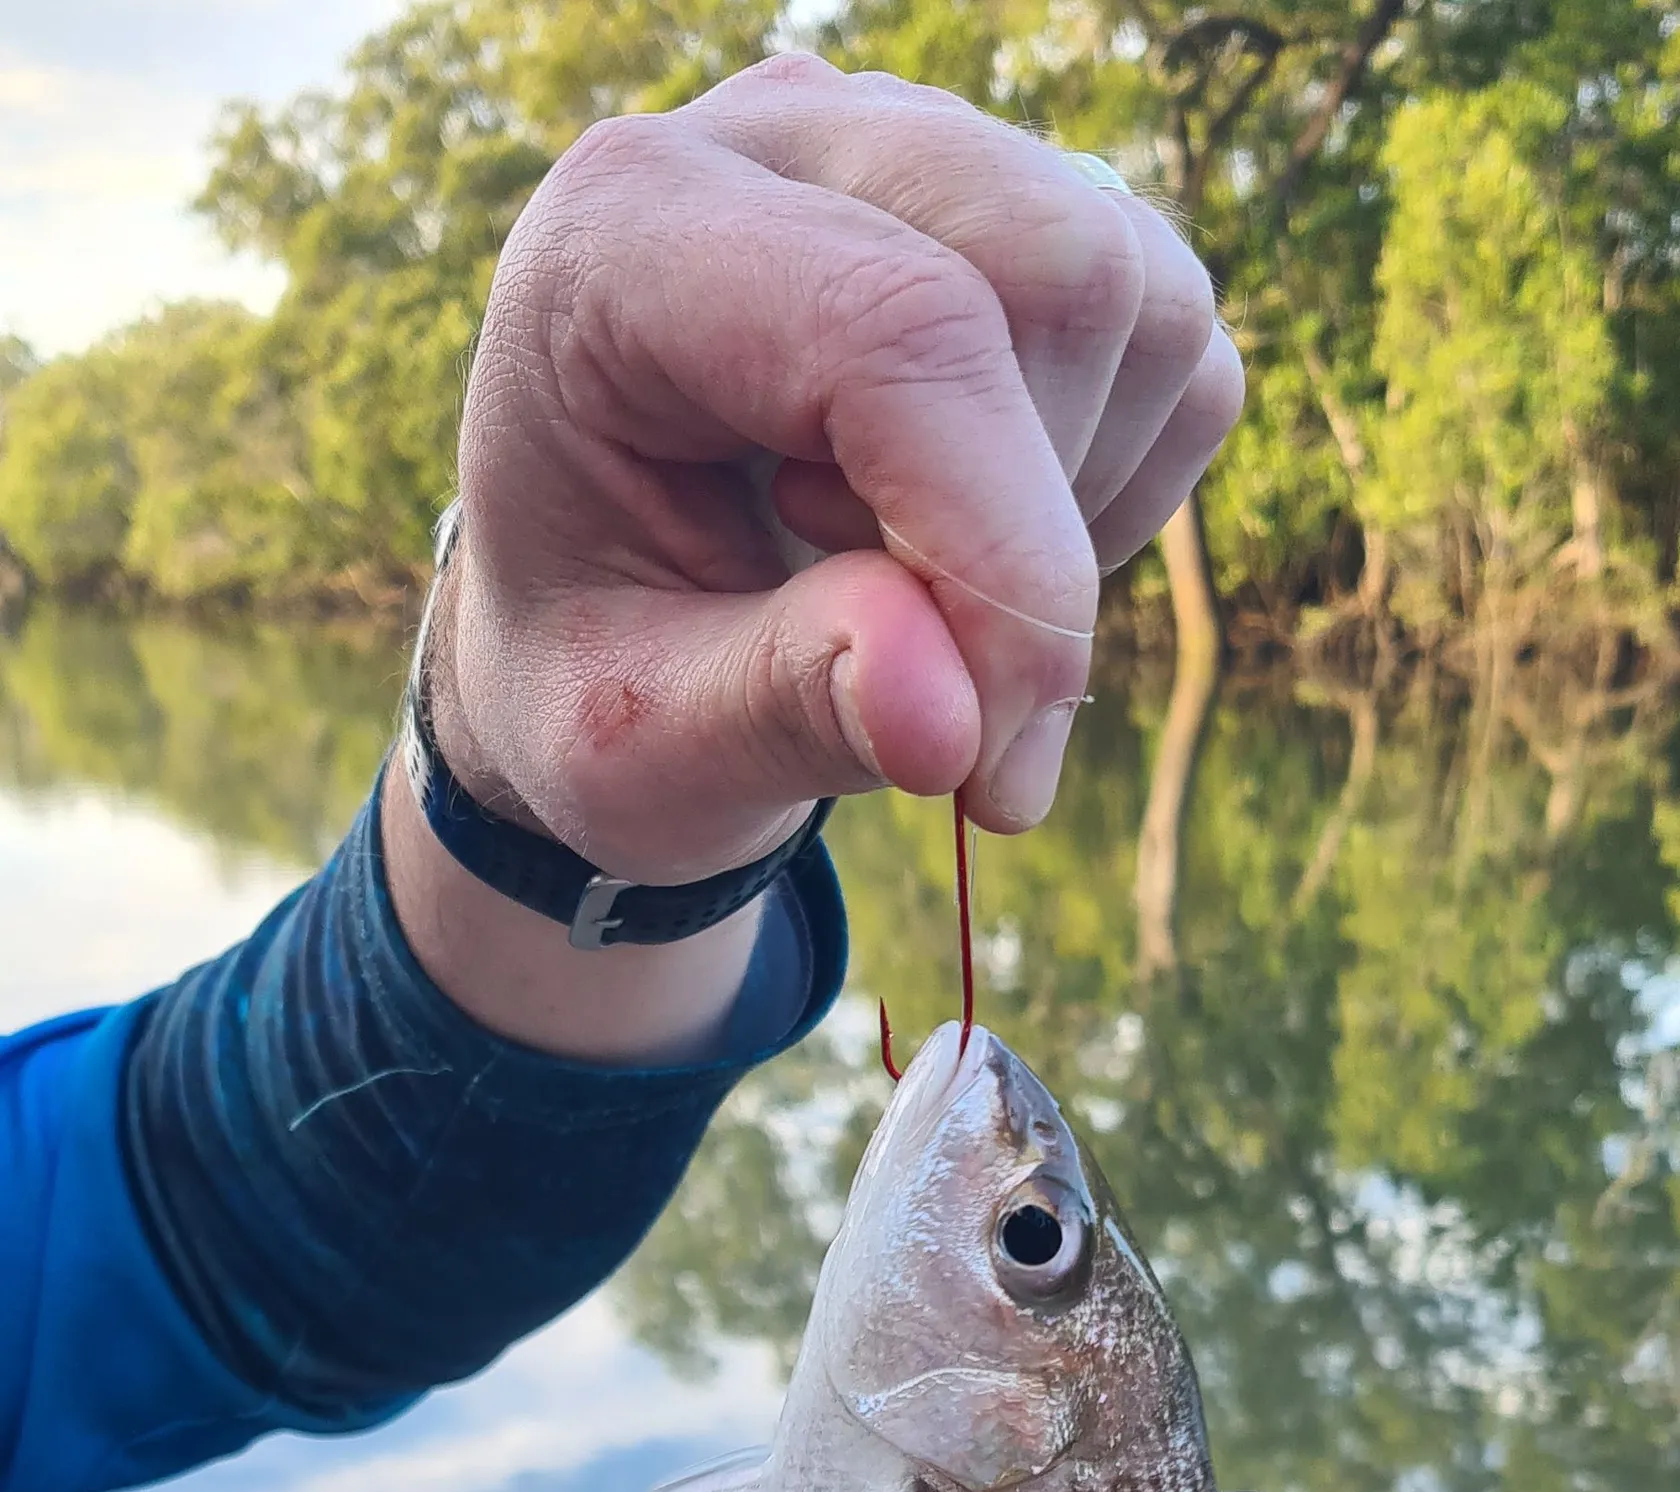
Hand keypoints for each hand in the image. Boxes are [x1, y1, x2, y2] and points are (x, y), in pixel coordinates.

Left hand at [435, 54, 1241, 887]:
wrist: (603, 612)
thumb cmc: (594, 667)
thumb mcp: (632, 734)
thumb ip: (777, 710)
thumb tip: (955, 719)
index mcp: (624, 238)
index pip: (891, 326)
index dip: (995, 554)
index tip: (990, 754)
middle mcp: (779, 146)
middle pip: (1052, 269)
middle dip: (1034, 528)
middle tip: (940, 688)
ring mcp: (914, 159)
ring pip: (1135, 300)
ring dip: (1073, 512)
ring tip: (922, 597)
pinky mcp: (1017, 218)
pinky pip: (1174, 344)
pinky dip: (1114, 487)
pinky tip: (975, 545)